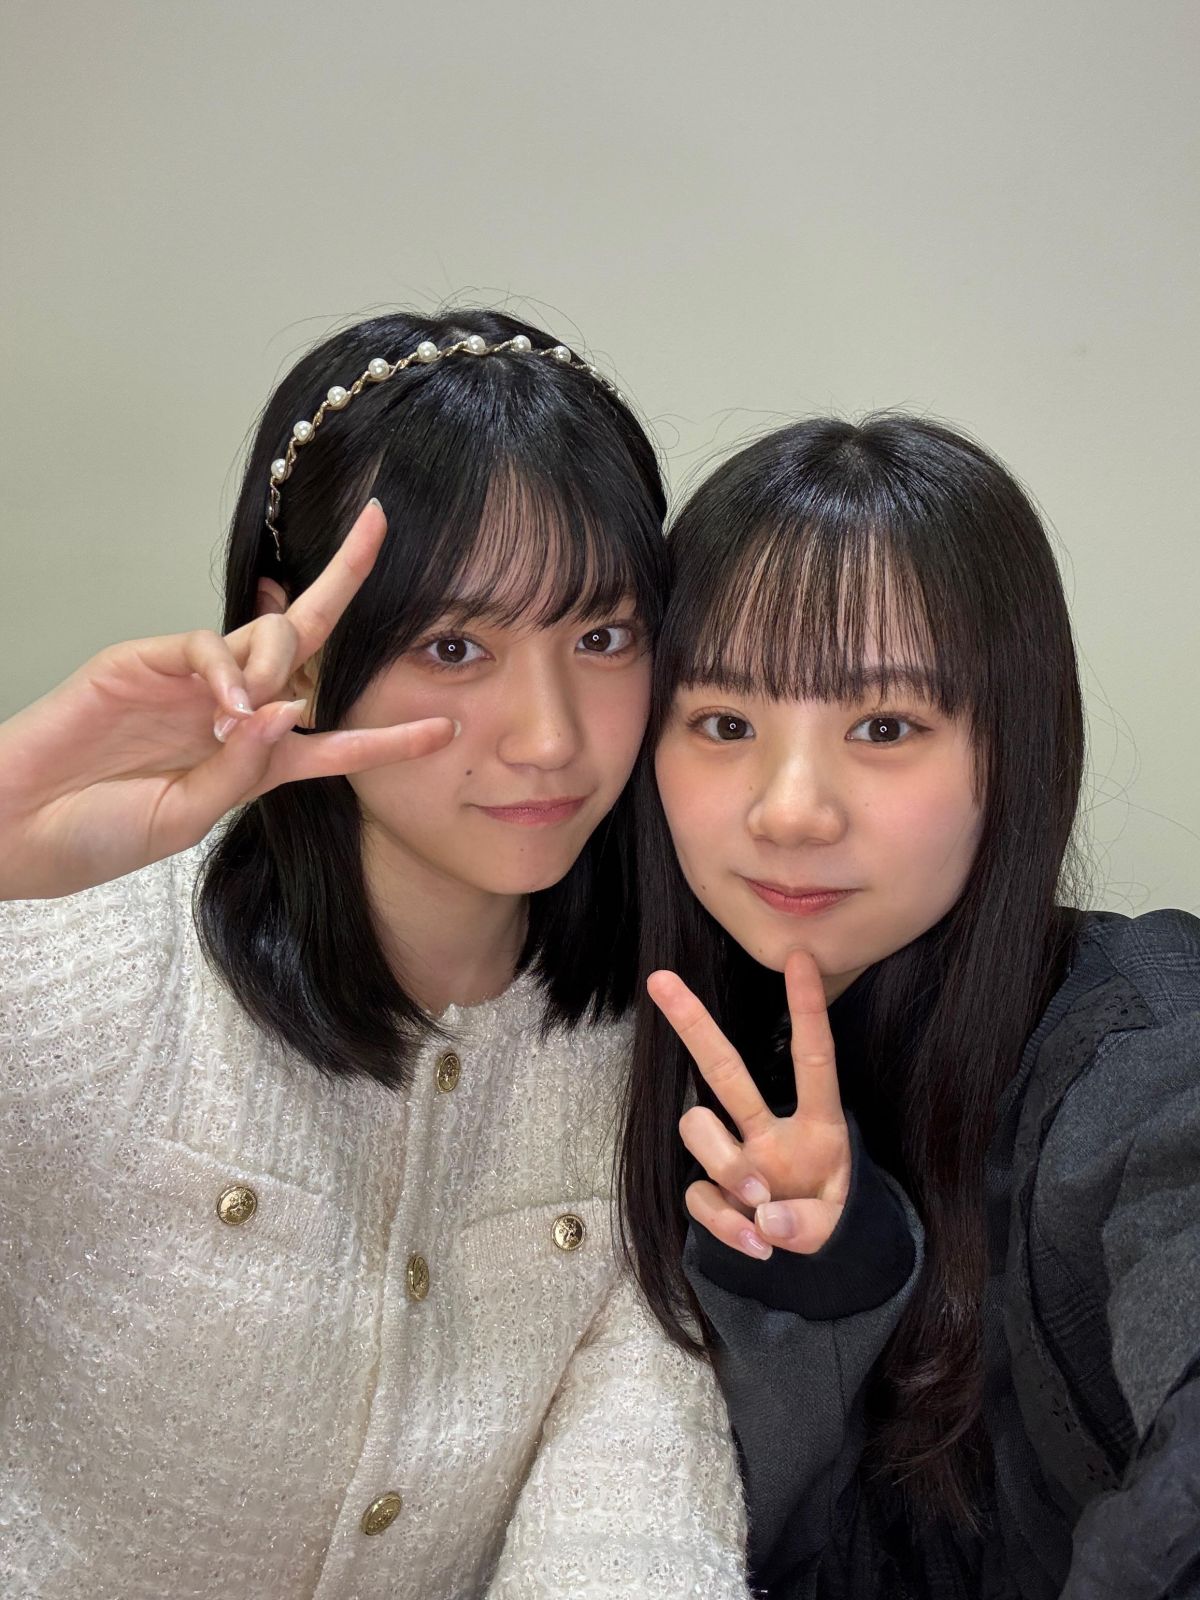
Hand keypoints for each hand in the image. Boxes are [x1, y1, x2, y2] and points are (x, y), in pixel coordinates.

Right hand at [0, 500, 456, 898]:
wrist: (14, 831)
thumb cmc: (99, 834)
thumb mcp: (188, 818)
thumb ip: (243, 770)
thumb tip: (289, 711)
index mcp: (251, 757)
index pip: (332, 739)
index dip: (388, 736)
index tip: (446, 728)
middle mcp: (230, 709)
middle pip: (305, 640)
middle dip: (346, 582)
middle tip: (378, 525)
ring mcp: (189, 682)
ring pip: (266, 636)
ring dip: (277, 665)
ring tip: (238, 720)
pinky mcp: (142, 661)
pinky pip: (206, 646)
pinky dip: (226, 670)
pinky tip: (224, 708)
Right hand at [647, 949, 851, 1259]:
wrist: (818, 1263)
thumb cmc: (837, 1224)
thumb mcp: (844, 1227)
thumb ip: (810, 1224)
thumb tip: (765, 1217)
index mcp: (818, 1127)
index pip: (812, 1060)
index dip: (806, 1010)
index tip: (800, 957)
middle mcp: (771, 1132)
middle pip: (725, 1069)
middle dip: (693, 1023)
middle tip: (660, 978)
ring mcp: (739, 1161)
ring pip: (700, 1130)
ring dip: (728, 1168)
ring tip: (762, 1207)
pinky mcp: (715, 1192)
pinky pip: (699, 1194)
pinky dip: (723, 1223)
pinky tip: (754, 1244)